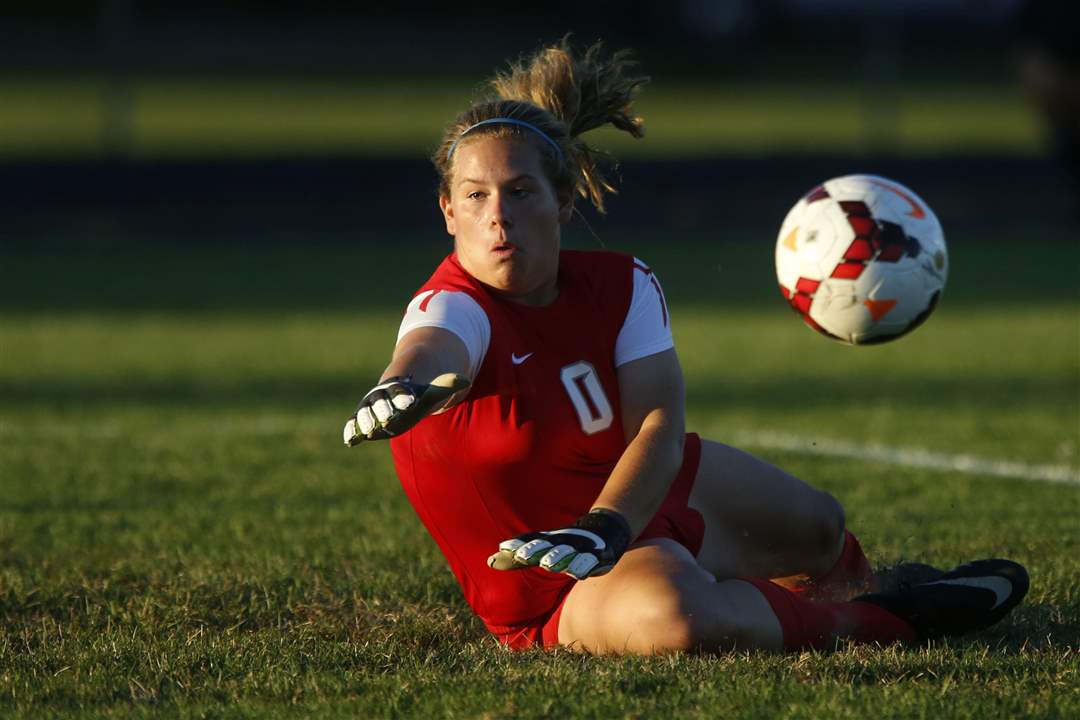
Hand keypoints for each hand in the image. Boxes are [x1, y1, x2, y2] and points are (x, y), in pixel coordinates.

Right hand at [343, 372, 469, 444]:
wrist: (398, 398)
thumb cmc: (418, 396)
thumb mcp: (433, 391)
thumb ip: (447, 386)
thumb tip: (465, 380)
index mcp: (398, 388)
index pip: (401, 391)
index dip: (404, 396)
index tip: (411, 401)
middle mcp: (381, 397)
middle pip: (380, 402)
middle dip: (383, 409)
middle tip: (388, 418)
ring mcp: (369, 409)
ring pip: (364, 414)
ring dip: (366, 421)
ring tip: (369, 431)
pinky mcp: (361, 421)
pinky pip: (353, 425)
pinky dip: (351, 431)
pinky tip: (349, 441)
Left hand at [487, 509, 632, 579]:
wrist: (605, 530)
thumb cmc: (566, 545)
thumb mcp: (541, 549)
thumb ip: (516, 557)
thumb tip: (489, 561)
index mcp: (548, 542)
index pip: (531, 542)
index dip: (518, 545)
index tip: (502, 548)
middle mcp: (563, 544)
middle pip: (547, 547)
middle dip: (534, 550)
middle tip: (521, 556)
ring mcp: (580, 550)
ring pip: (567, 554)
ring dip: (557, 558)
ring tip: (547, 564)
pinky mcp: (598, 558)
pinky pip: (590, 563)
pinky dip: (584, 566)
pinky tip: (578, 574)